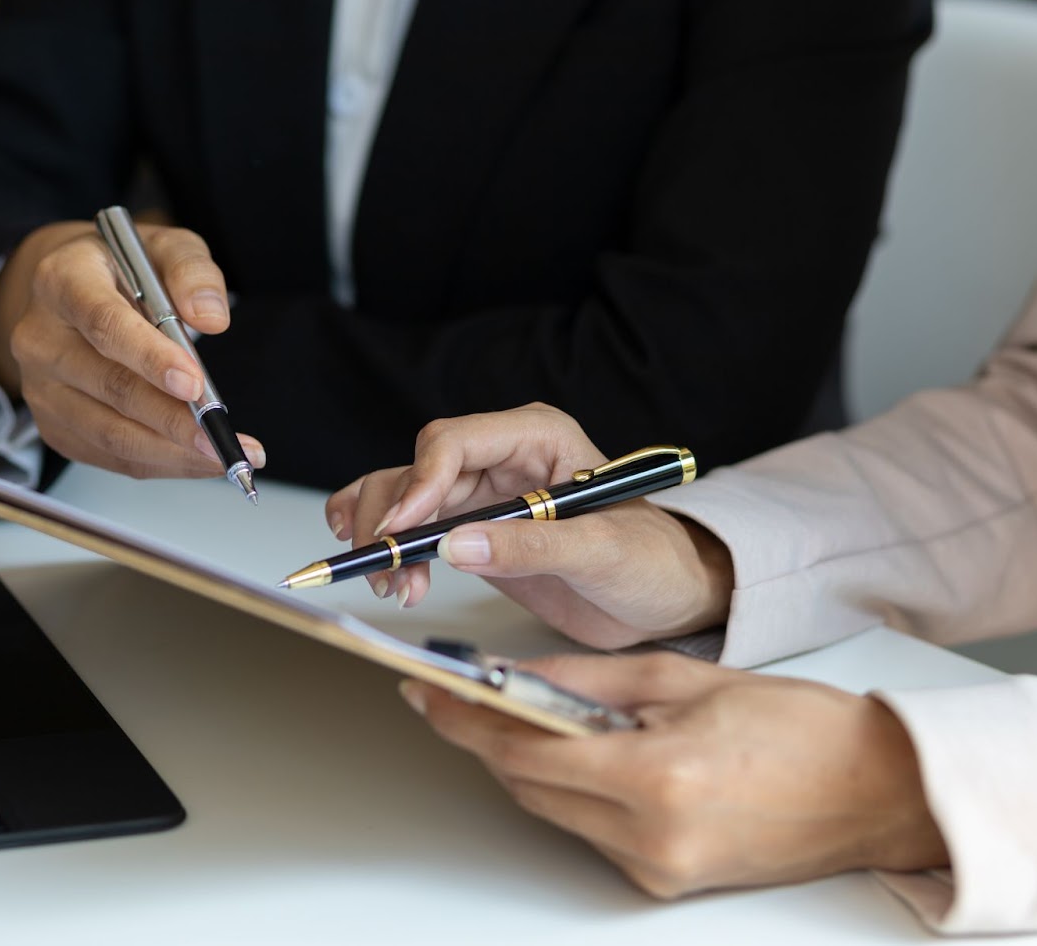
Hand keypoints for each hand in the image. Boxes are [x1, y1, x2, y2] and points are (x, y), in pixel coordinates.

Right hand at [0, 220, 264, 478]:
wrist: (72, 291)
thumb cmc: (124, 269)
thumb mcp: (164, 246)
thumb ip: (192, 271)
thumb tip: (212, 317)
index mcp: (62, 281)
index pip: (104, 324)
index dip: (150, 358)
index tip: (194, 384)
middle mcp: (39, 337)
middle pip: (111, 387)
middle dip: (172, 419)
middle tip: (222, 437)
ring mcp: (40, 387)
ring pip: (110, 433)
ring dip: (171, 452)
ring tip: (223, 456)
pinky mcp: (53, 424)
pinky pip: (110, 456)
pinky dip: (159, 462)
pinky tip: (196, 459)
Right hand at [324, 404, 729, 647]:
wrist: (666, 599)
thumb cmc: (653, 563)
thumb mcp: (603, 553)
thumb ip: (532, 547)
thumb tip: (456, 546)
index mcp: (539, 438)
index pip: (455, 442)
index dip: (419, 483)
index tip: (402, 531)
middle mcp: (503, 456)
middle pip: (416, 470)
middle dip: (392, 520)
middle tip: (386, 570)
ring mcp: (483, 493)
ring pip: (403, 498)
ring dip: (384, 540)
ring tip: (393, 587)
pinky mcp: (471, 529)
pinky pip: (411, 523)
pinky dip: (384, 542)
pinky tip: (370, 561)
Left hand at [401, 653, 948, 896]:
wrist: (877, 790)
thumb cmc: (797, 726)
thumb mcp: (681, 678)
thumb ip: (587, 678)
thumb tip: (515, 674)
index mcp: (654, 778)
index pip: (524, 748)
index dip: (464, 717)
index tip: (424, 691)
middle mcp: (649, 837)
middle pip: (527, 784)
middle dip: (487, 736)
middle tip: (456, 693)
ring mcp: (656, 869)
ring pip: (553, 809)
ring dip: (527, 762)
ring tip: (513, 712)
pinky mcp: (665, 882)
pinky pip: (589, 830)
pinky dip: (571, 789)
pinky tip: (575, 751)